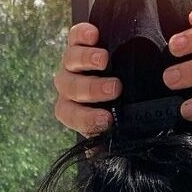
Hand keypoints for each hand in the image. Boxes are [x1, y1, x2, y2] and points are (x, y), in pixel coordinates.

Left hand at [52, 22, 119, 136]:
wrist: (122, 73)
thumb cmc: (117, 106)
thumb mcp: (116, 123)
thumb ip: (110, 138)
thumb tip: (104, 157)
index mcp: (74, 109)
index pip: (72, 116)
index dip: (87, 119)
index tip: (108, 120)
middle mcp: (69, 87)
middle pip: (72, 89)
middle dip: (92, 89)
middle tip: (115, 88)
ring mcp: (71, 63)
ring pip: (71, 61)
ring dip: (87, 60)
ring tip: (104, 59)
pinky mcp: (77, 41)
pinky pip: (74, 36)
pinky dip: (83, 35)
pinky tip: (95, 35)